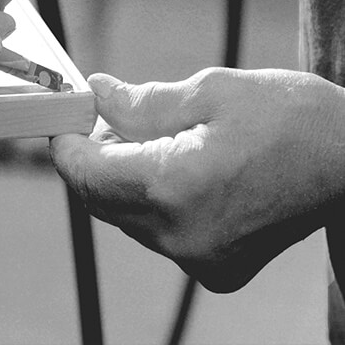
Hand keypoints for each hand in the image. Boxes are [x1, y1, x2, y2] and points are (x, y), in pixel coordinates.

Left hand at [51, 67, 344, 291]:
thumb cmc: (295, 121)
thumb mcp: (212, 92)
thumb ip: (142, 102)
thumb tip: (97, 96)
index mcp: (173, 189)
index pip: (84, 174)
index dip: (67, 143)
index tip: (67, 117)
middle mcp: (179, 236)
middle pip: (100, 197)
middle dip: (96, 155)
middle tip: (112, 116)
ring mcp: (199, 259)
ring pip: (126, 215)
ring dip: (125, 176)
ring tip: (158, 137)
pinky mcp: (216, 269)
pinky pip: (158, 232)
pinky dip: (154, 200)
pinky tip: (182, 168)